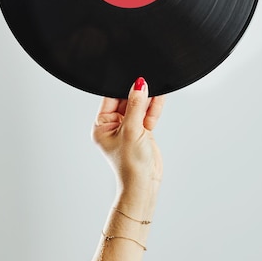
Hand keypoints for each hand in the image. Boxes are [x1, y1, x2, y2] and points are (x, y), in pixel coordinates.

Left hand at [92, 77, 164, 196]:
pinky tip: (160, 97)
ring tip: (157, 87)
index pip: (110, 100)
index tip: (132, 77)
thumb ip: (136, 106)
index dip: (121, 87)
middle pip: (126, 101)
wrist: (144, 184)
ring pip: (139, 107)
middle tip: (148, 82)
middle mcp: (113, 126)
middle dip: (137, 93)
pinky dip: (154, 108)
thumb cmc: (130, 163)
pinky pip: (147, 115)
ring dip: (148, 99)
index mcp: (102, 126)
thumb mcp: (131, 130)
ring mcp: (129, 129)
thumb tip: (138, 85)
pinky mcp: (142, 132)